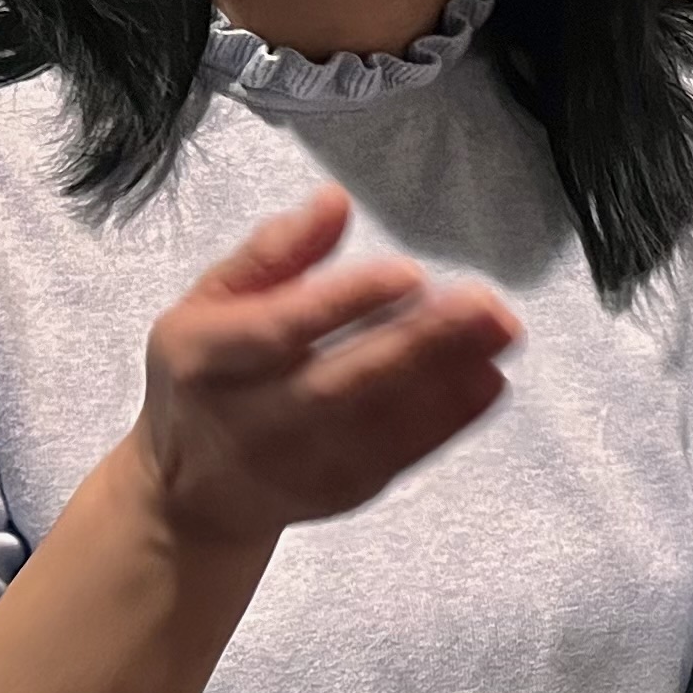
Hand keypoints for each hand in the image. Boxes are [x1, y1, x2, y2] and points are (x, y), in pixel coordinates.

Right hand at [124, 186, 524, 548]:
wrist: (192, 489)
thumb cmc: (210, 371)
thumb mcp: (214, 298)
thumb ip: (275, 250)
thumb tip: (334, 201)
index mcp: (207, 358)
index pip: (279, 329)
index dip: (345, 301)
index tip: (409, 272)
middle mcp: (250, 419)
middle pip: (339, 384)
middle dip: (418, 343)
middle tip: (483, 302)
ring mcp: (297, 464)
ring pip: (379, 424)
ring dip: (448, 378)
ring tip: (500, 332)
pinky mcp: (341, 491)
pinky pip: (400, 456)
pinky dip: (449, 420)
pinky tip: (489, 379)